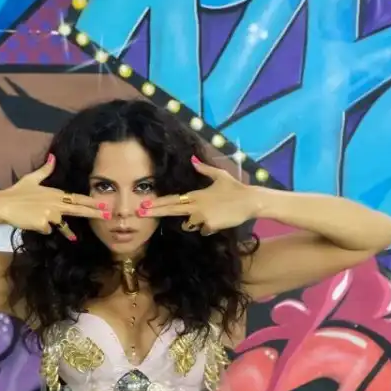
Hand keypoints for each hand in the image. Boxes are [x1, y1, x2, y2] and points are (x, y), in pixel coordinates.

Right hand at [0, 155, 108, 240]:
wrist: (3, 205)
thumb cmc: (16, 192)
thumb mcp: (31, 179)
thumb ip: (45, 170)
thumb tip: (52, 157)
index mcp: (55, 193)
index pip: (78, 198)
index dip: (92, 202)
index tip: (104, 204)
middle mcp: (56, 203)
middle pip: (79, 209)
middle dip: (95, 212)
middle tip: (108, 215)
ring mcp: (50, 214)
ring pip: (59, 224)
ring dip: (53, 225)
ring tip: (57, 228)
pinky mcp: (43, 224)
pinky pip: (47, 229)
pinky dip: (41, 227)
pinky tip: (31, 221)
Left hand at [142, 157, 259, 234]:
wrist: (250, 201)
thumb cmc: (235, 188)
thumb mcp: (219, 175)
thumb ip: (204, 169)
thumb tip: (193, 160)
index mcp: (196, 194)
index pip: (172, 199)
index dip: (158, 202)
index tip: (144, 204)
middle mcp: (195, 206)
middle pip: (171, 210)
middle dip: (155, 212)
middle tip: (140, 213)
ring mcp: (202, 217)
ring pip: (188, 225)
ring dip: (193, 223)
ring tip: (209, 214)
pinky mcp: (210, 226)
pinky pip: (203, 230)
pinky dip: (208, 227)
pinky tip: (218, 220)